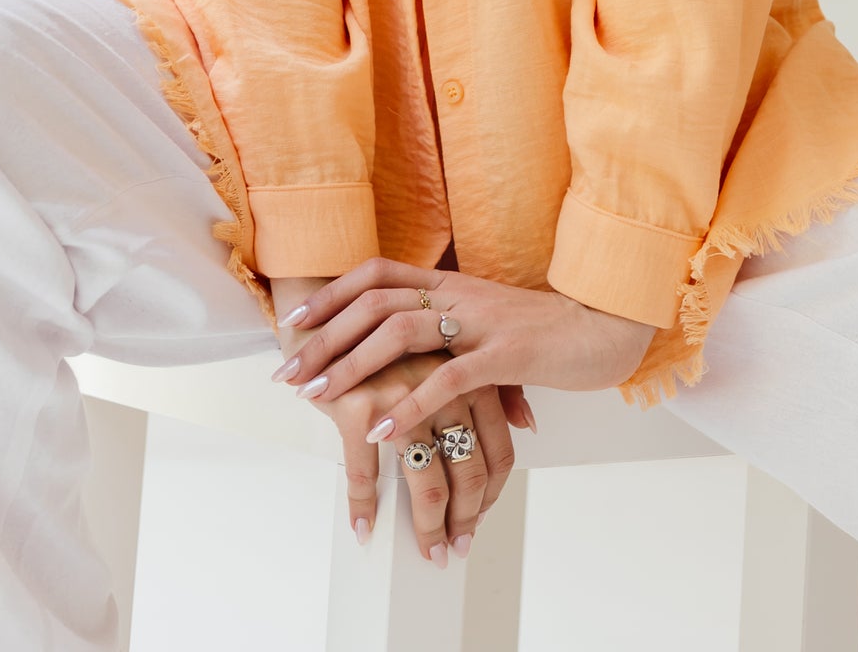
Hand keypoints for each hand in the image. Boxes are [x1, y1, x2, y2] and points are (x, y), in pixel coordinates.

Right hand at [270, 336, 527, 563]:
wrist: (330, 305)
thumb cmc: (393, 338)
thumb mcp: (451, 351)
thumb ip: (495, 385)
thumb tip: (527, 423)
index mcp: (471, 375)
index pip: (498, 452)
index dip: (490, 496)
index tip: (476, 523)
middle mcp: (444, 387)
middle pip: (468, 473)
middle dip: (463, 521)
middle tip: (453, 550)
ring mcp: (403, 396)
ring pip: (426, 482)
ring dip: (427, 527)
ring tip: (427, 551)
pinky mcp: (360, 404)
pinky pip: (366, 473)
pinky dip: (365, 505)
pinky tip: (366, 526)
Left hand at [278, 257, 655, 454]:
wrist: (607, 327)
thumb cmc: (546, 332)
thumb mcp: (487, 320)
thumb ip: (448, 331)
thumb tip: (406, 365)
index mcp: (452, 282)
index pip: (377, 274)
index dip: (332, 294)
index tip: (294, 322)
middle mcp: (460, 293)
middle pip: (375, 303)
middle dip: (324, 339)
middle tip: (286, 374)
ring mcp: (483, 321)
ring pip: (400, 335)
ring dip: (351, 368)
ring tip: (316, 399)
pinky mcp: (507, 355)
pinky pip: (449, 380)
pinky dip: (410, 405)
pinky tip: (382, 431)